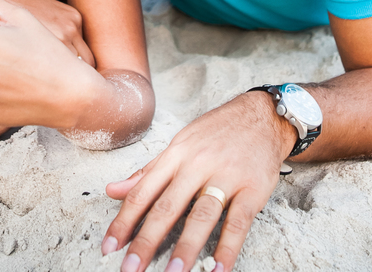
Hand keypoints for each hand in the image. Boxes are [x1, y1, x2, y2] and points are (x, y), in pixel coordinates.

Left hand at [101, 92, 297, 271]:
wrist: (262, 116)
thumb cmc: (217, 132)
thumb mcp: (179, 144)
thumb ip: (148, 172)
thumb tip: (112, 191)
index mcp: (176, 155)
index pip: (143, 192)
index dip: (123, 222)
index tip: (109, 247)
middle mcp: (197, 165)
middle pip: (167, 207)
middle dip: (147, 241)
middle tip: (131, 269)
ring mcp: (226, 176)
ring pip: (201, 215)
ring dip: (186, 247)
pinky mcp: (253, 188)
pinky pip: (238, 222)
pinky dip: (228, 248)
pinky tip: (218, 269)